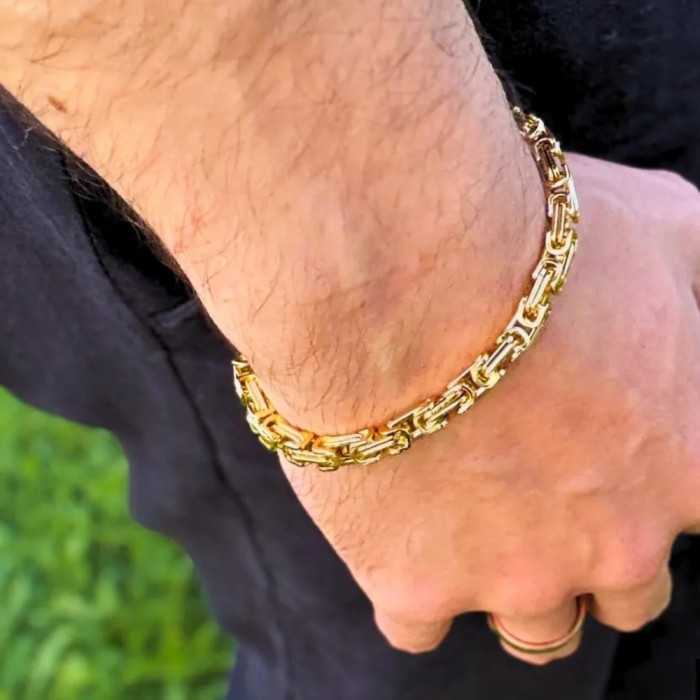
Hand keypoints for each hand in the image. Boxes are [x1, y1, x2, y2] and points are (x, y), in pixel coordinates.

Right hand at [276, 154, 699, 664]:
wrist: (395, 276)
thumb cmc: (527, 244)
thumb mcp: (665, 226)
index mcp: (685, 471)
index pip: (691, 520)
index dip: (644, 490)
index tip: (595, 453)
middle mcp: (614, 547)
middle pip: (621, 596)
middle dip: (585, 549)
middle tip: (527, 486)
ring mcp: (512, 578)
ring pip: (534, 630)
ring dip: (508, 579)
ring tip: (462, 510)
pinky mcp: (413, 586)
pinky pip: (419, 623)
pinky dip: (411, 583)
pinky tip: (394, 522)